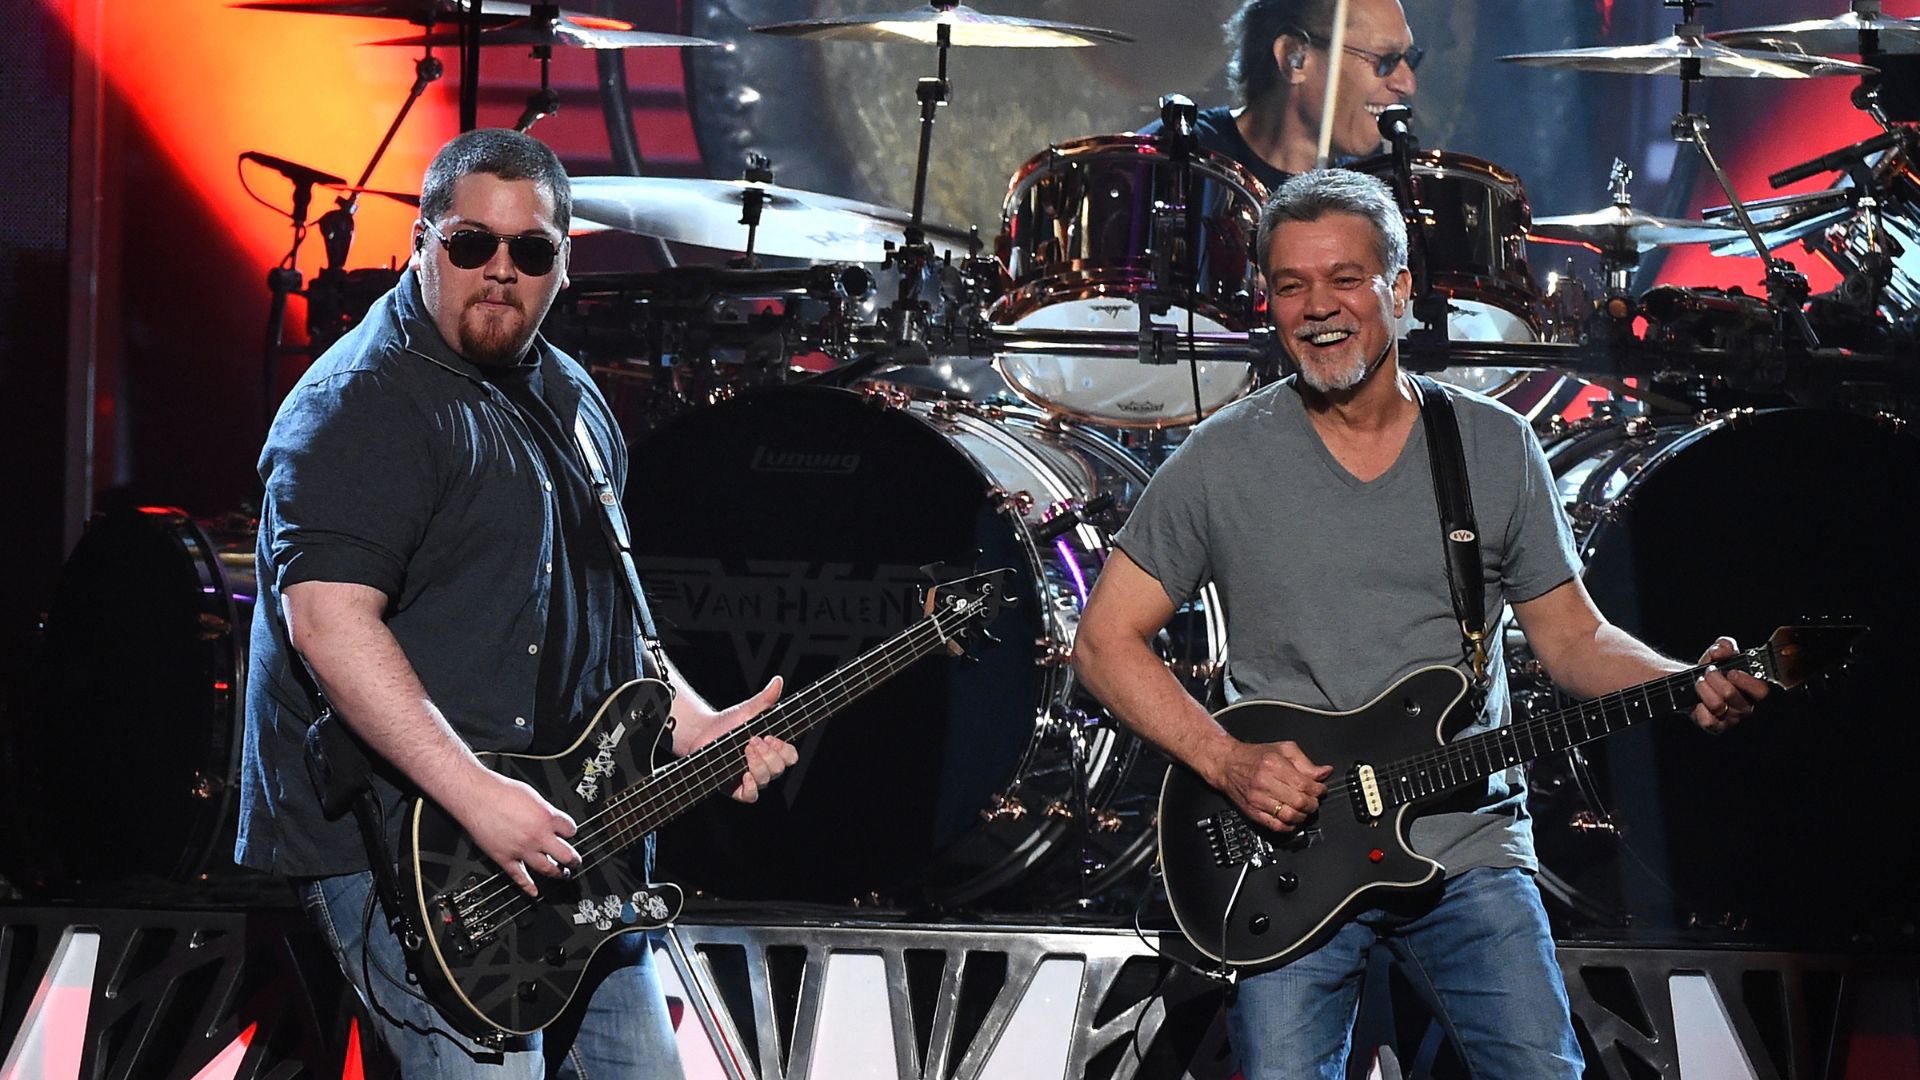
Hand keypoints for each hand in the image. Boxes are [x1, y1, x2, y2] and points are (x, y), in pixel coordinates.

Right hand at [451, 767, 578, 897]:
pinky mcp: (505, 858)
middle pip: (566, 854)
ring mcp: (522, 849)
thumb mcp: (533, 796)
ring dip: (557, 873)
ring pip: (546, 868)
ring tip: (563, 874)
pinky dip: (528, 886)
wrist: (476, 796)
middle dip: (574, 860)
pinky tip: (534, 891)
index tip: (569, 834)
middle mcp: (537, 836)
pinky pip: (519, 876)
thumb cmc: (500, 791)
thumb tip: (550, 819)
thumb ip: (544, 811)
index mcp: (546, 817)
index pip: (570, 830)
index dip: (571, 831)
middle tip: (576, 861)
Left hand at [677, 677, 798, 802]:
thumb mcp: (748, 711)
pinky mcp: (735, 788)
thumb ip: (765, 699)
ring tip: (745, 749)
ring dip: (758, 764)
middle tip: (753, 740)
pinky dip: (750, 787)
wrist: (702, 734)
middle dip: (768, 754)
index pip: (790, 756)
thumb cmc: (728, 724)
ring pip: (766, 780)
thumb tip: (778, 681)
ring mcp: (751, 778)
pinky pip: (751, 796)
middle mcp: (765, 766)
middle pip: (780, 769)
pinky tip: (744, 773)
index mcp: (772, 750)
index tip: (771, 737)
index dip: (784, 749)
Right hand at [1213, 738, 1332, 833]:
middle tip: (1313, 800)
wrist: (1227, 765)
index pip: (1305, 784)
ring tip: (1304, 809)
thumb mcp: (1283, 750)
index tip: (1321, 789)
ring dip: (1303, 816)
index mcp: (1273, 765)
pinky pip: (1277, 826)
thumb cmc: (1254, 757)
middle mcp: (1264, 783)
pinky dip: (1290, 826)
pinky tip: (1293, 819)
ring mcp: (1258, 800)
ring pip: (1290, 816)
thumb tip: (1324, 772)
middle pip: (1299, 802)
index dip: (1318, 790)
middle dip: (1313, 804)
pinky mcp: (1253, 813)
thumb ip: (1305, 762)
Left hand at [1691, 636, 1769, 732]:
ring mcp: (1731, 719)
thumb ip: (1724, 645)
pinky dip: (1699, 708)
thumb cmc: (1712, 669)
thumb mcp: (1718, 652)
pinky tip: (1698, 701)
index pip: (1761, 691)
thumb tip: (1722, 651)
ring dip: (1703, 689)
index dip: (1746, 681)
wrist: (1692, 684)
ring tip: (1700, 682)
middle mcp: (1745, 706)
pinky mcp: (1716, 727)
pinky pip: (1707, 720)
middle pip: (1731, 694)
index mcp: (1753, 689)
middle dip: (1714, 678)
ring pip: (1717, 705)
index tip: (1731, 671)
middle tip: (1708, 672)